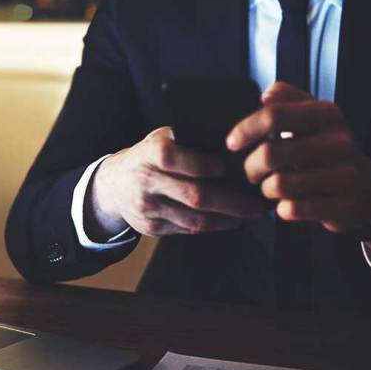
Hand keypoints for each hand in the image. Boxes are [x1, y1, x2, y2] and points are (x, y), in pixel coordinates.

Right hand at [89, 126, 268, 238]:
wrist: (113, 185)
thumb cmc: (149, 156)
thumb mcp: (160, 139)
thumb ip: (187, 141)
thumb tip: (232, 143)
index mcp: (148, 153)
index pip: (174, 158)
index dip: (202, 164)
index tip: (228, 166)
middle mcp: (146, 181)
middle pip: (193, 195)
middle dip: (231, 202)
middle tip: (257, 203)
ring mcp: (148, 209)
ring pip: (194, 220)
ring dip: (227, 219)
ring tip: (250, 214)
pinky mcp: (152, 229)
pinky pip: (188, 230)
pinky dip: (213, 226)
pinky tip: (230, 220)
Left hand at [225, 82, 370, 232]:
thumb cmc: (330, 150)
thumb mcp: (315, 118)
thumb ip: (289, 100)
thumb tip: (266, 94)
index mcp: (328, 114)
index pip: (274, 114)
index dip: (246, 128)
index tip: (232, 143)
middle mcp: (340, 141)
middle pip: (271, 152)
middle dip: (251, 166)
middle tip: (251, 172)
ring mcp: (345, 175)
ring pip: (280, 184)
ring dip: (266, 189)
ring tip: (270, 188)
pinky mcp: (345, 205)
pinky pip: (295, 208)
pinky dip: (282, 209)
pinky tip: (286, 204)